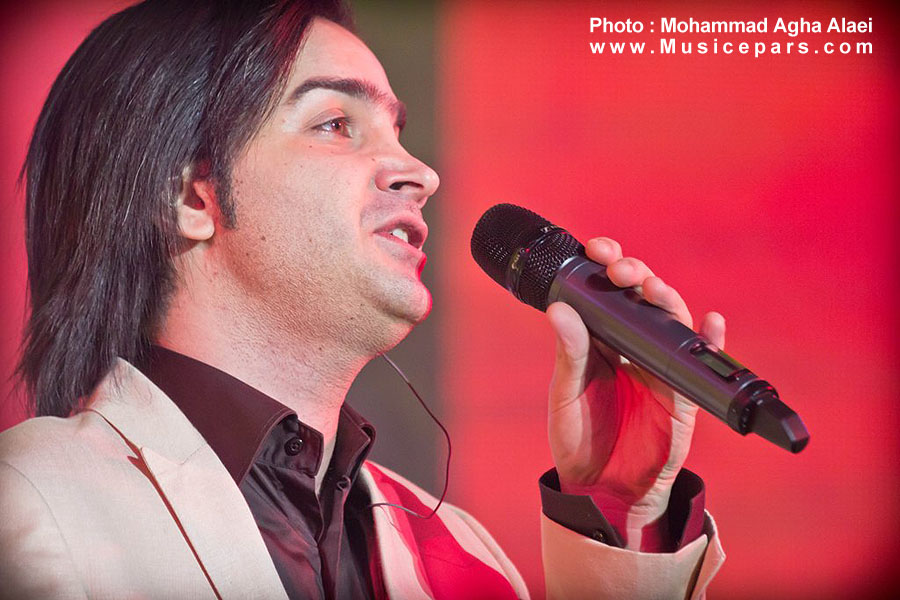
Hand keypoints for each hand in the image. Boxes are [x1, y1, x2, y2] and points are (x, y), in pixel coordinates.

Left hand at [546, 237, 724, 550]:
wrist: (600, 485)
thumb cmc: (579, 435)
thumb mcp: (566, 392)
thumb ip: (569, 353)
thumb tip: (561, 309)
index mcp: (599, 338)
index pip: (606, 291)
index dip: (605, 264)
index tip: (597, 248)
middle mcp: (631, 344)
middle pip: (640, 296)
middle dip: (634, 272)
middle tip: (620, 268)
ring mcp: (659, 365)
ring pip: (669, 320)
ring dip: (665, 298)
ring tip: (652, 288)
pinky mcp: (681, 392)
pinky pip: (700, 363)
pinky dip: (711, 341)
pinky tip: (710, 323)